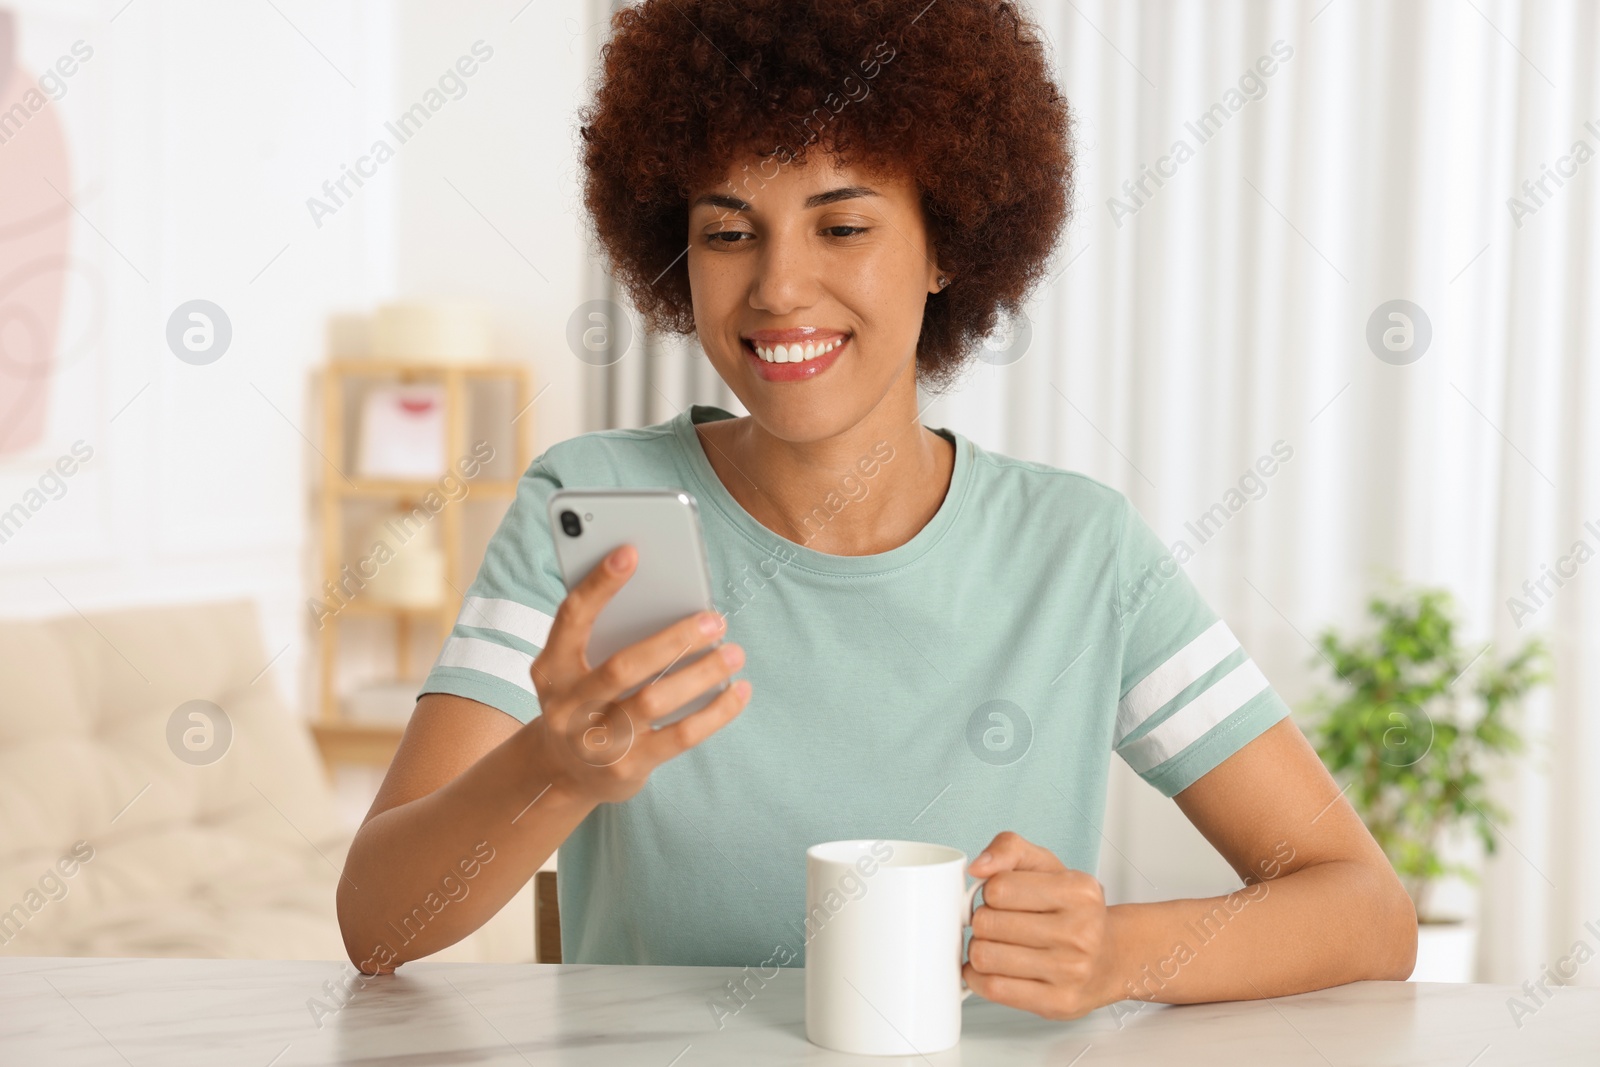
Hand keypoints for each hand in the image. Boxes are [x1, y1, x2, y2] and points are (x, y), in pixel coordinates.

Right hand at [525, 544, 751, 804]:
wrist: (564, 772)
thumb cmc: (585, 698)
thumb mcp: (576, 666)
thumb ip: (607, 632)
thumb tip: (670, 595)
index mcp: (550, 667)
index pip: (572, 617)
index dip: (599, 584)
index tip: (631, 551)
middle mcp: (567, 706)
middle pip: (623, 667)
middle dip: (673, 639)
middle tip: (714, 619)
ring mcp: (596, 742)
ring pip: (655, 701)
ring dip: (701, 674)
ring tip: (734, 652)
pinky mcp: (628, 768)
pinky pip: (680, 737)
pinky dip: (716, 712)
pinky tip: (739, 690)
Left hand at [963, 831, 1116, 1019]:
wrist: (1111, 957)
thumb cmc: (1073, 911)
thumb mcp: (1048, 866)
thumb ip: (1010, 849)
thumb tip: (978, 867)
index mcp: (1078, 891)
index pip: (999, 887)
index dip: (989, 891)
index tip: (1000, 897)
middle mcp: (1079, 932)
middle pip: (987, 923)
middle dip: (982, 921)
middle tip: (997, 923)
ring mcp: (1070, 971)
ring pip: (985, 957)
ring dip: (979, 950)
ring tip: (995, 945)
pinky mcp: (1057, 1002)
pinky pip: (994, 989)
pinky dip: (979, 978)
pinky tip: (992, 969)